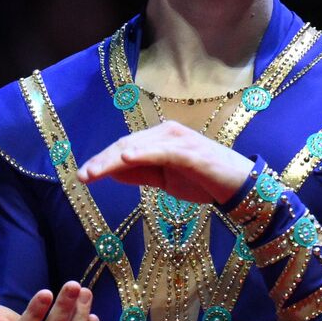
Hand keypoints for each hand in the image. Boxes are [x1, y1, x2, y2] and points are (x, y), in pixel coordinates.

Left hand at [76, 121, 253, 203]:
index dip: (102, 160)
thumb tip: (113, 172)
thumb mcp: (165, 180)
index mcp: (160, 139)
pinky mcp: (190, 152)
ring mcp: (179, 140)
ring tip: (93, 172)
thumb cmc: (204, 181)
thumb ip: (141, 173)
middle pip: (126, 144)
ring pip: (138, 147)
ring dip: (113, 159)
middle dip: (102, 160)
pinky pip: (161, 151)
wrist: (240, 187)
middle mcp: (167, 133)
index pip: (124, 147)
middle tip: (82, 176)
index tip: (83, 175)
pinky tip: (124, 159)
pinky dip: (142, 153)